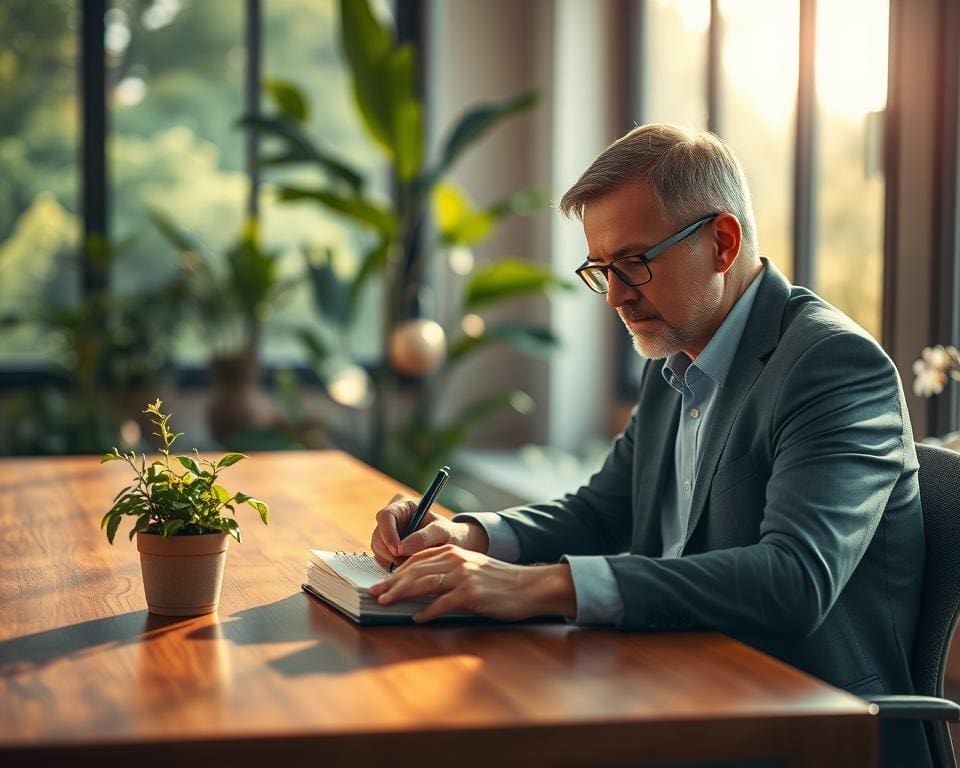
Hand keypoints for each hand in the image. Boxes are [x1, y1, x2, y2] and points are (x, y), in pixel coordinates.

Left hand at [367, 544, 577, 622]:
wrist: (529, 586)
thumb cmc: (498, 581)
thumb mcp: (470, 567)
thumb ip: (446, 571)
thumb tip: (418, 585)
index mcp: (453, 551)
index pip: (415, 559)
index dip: (395, 572)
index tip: (381, 583)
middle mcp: (455, 560)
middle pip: (414, 570)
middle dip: (391, 583)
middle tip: (374, 595)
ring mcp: (463, 576)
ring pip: (423, 583)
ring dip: (401, 594)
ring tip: (386, 603)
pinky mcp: (471, 594)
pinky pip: (442, 603)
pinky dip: (427, 611)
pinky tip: (417, 618)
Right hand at [370, 493, 488, 569]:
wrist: (451, 545)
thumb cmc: (449, 533)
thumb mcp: (442, 532)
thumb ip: (424, 537)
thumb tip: (401, 548)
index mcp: (404, 507)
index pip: (386, 516)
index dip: (388, 533)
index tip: (398, 549)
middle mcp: (392, 520)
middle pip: (378, 535)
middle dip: (390, 551)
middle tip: (407, 561)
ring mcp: (388, 535)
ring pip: (378, 549)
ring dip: (392, 560)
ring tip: (412, 562)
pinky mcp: (387, 550)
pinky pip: (382, 560)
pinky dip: (392, 565)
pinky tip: (408, 565)